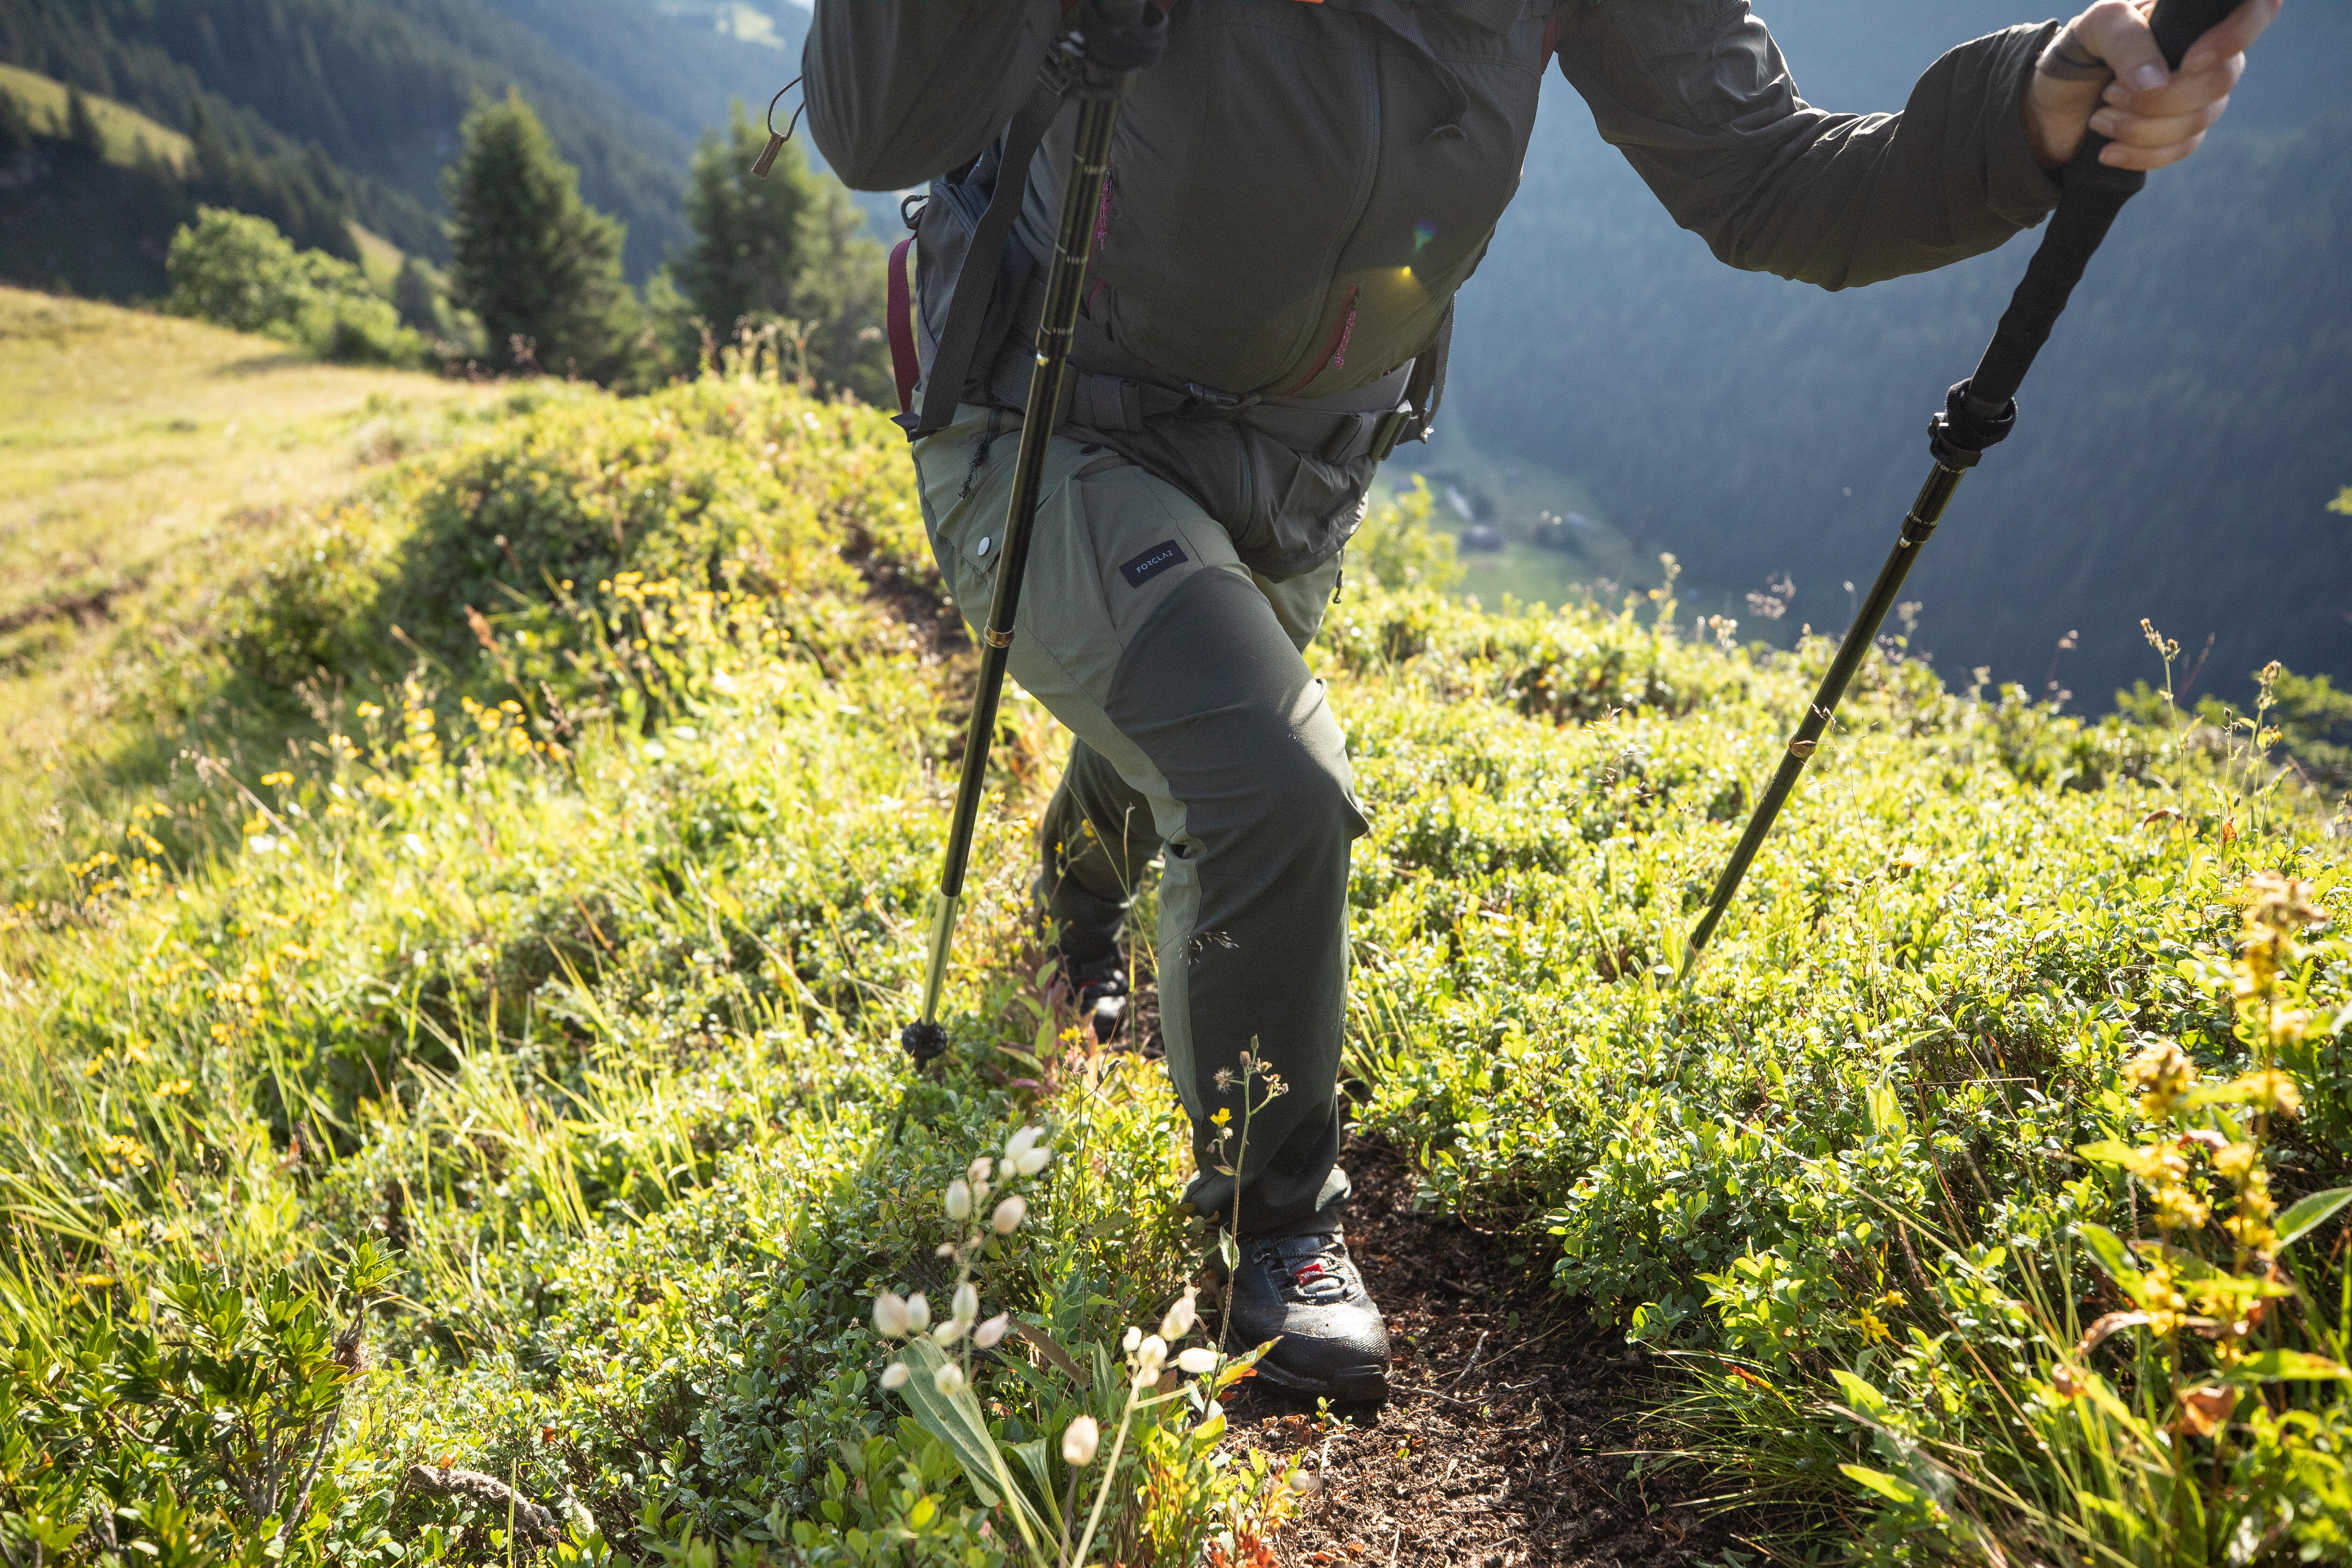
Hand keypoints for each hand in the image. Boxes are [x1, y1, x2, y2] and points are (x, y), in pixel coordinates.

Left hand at [2023, 0, 2280, 170]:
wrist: (2049, 103)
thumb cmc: (2077, 52)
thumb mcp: (2094, 28)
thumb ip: (2127, 42)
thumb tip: (2158, 83)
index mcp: (2193, 18)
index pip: (2257, 8)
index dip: (2237, 35)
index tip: (2192, 60)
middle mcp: (2207, 52)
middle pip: (2222, 80)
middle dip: (2161, 98)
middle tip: (2109, 94)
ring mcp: (2199, 95)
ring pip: (2199, 120)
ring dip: (2141, 128)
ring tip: (2099, 118)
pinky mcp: (2181, 132)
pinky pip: (2181, 150)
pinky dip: (2141, 155)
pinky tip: (2106, 151)